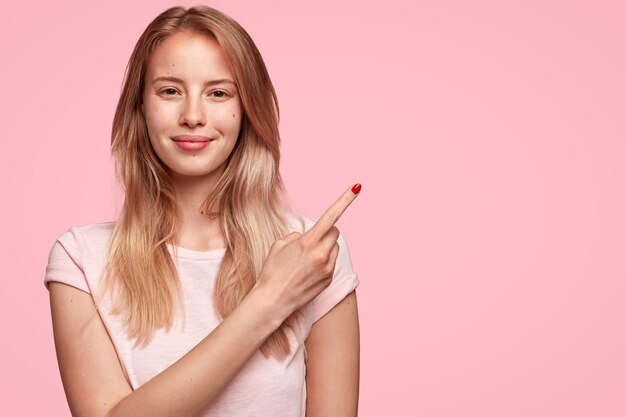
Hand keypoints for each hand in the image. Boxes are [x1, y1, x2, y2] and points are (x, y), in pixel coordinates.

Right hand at [255, 183, 361, 320]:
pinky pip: (332, 262)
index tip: (357, 187)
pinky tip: (308, 270)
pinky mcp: (329, 279)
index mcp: (308, 242)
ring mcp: (327, 268)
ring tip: (306, 260)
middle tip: (311, 240)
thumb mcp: (279, 245)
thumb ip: (298, 235)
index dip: (345, 200)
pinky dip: (324, 261)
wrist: (273, 301)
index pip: (331, 216)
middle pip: (335, 232)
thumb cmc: (272, 271)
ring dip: (325, 247)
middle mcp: (322, 255)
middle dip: (326, 232)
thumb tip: (309, 236)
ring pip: (334, 247)